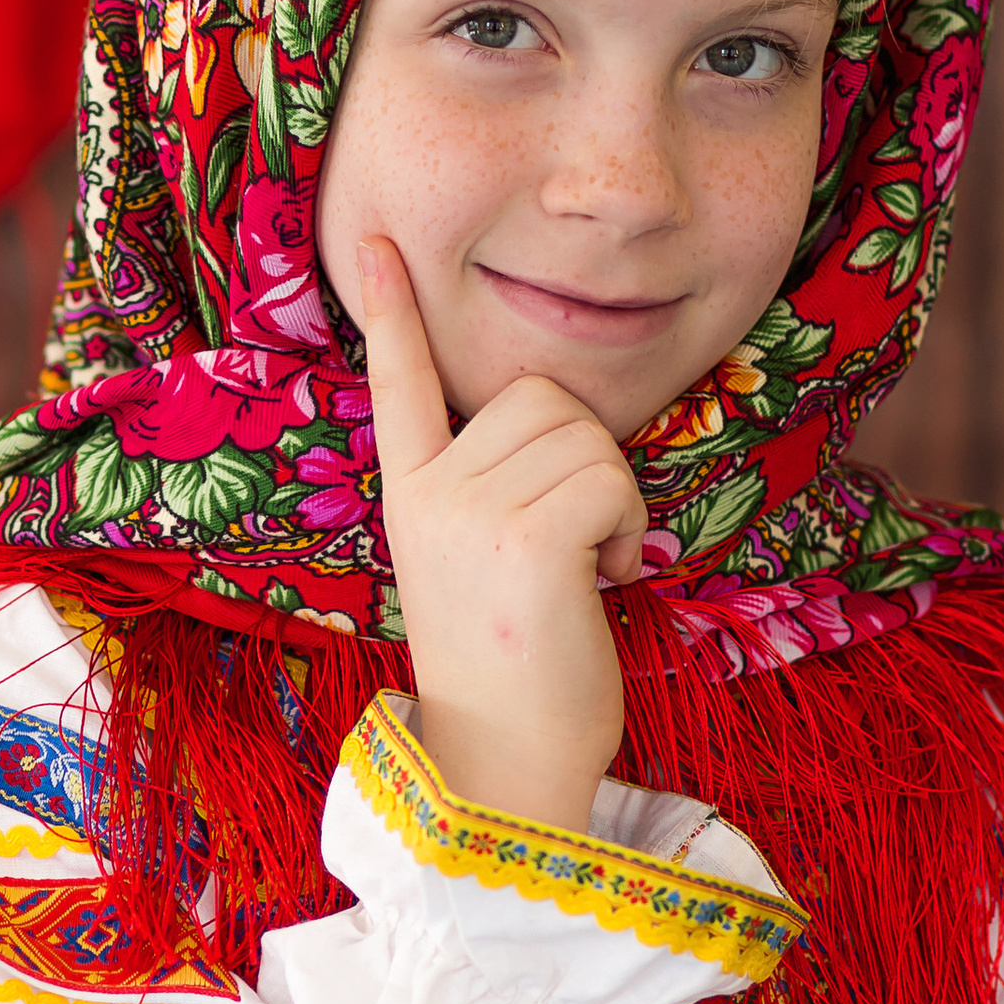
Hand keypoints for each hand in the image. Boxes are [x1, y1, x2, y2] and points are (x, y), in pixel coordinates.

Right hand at [358, 236, 645, 829]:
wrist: (503, 764)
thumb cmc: (516, 671)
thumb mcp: (482, 564)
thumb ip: (497, 492)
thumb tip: (561, 435)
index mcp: (412, 494)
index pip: (399, 383)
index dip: (391, 306)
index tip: (375, 239)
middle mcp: (431, 491)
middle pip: (541, 395)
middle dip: (585, 456)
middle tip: (573, 541)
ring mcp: (471, 510)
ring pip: (588, 436)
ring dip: (613, 499)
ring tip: (583, 570)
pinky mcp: (525, 536)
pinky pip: (612, 478)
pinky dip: (628, 529)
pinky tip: (601, 581)